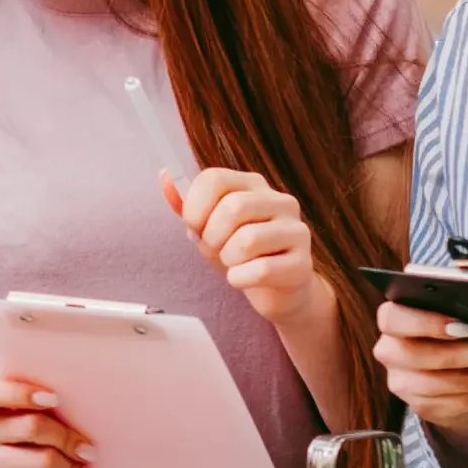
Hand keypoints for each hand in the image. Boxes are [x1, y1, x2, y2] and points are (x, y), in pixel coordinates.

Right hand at [0, 375, 91, 467]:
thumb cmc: (15, 449)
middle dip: (67, 439)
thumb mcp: (18, 423)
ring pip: (42, 461)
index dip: (21, 392)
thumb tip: (81, 418)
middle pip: (32, 426)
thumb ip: (38, 412)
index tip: (54, 399)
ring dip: (69, 467)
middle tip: (88, 449)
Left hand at [165, 166, 321, 325]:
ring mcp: (297, 231)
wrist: (275, 291)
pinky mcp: (303, 264)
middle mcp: (281, 201)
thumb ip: (187, 204)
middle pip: (232, 207)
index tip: (194, 226)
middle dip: (211, 235)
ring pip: (248, 240)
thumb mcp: (208, 227)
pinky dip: (241, 279)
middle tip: (214, 249)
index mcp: (253, 185)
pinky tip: (243, 278)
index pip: (215, 178)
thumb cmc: (239, 253)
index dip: (194, 206)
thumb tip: (164, 176)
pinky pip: (262, 269)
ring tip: (233, 262)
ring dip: (228, 259)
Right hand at [374, 292, 467, 467]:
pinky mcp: (424, 407)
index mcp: (392, 319)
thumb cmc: (448, 330)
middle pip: (431, 357)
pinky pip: (467, 401)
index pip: (394, 319)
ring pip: (456, 383)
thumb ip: (461, 279)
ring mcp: (404, 384)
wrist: (440, 375)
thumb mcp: (452, 301)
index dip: (427, 323)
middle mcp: (390, 352)